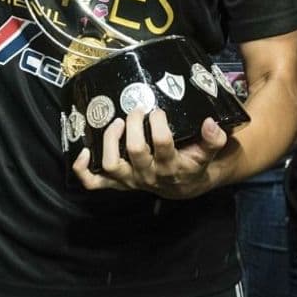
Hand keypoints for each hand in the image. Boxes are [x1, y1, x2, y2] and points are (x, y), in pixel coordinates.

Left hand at [73, 110, 227, 199]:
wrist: (184, 187)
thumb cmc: (193, 163)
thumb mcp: (208, 153)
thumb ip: (213, 139)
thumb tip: (210, 122)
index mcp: (171, 166)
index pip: (163, 143)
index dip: (158, 123)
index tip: (158, 111)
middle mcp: (148, 174)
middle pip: (135, 150)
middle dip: (134, 125)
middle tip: (137, 110)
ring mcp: (130, 180)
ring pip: (111, 164)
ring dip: (110, 140)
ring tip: (117, 122)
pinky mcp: (117, 182)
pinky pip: (95, 183)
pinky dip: (84, 170)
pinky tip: (82, 153)